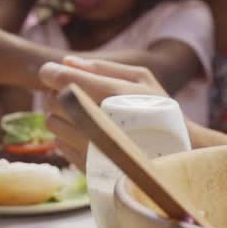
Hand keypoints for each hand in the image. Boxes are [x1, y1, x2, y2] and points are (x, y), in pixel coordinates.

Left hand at [38, 57, 167, 172]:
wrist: (176, 156)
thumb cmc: (159, 110)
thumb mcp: (141, 78)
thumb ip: (102, 67)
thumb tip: (67, 62)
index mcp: (106, 93)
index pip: (58, 78)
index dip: (50, 72)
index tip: (54, 73)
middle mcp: (93, 120)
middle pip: (50, 99)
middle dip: (57, 92)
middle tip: (76, 93)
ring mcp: (87, 146)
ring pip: (50, 122)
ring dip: (60, 115)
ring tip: (84, 114)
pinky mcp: (84, 165)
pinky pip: (58, 144)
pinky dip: (67, 136)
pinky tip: (88, 134)